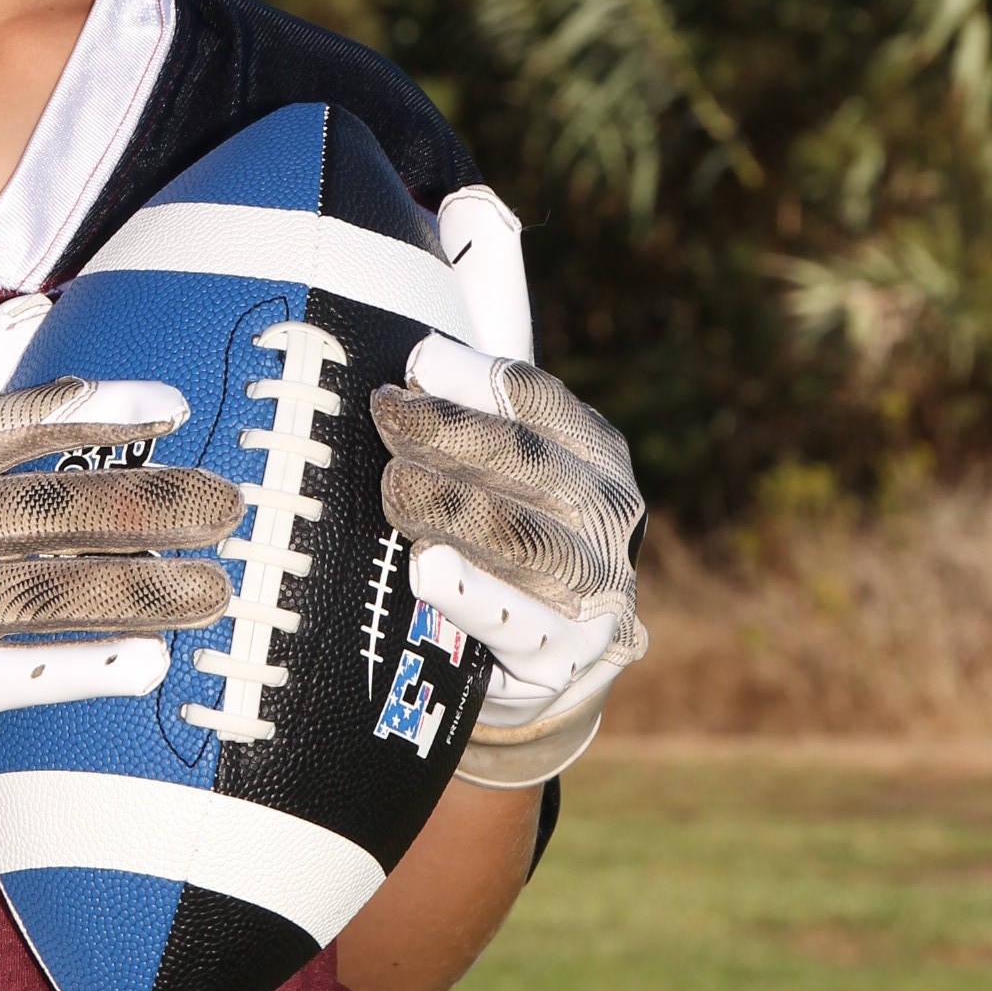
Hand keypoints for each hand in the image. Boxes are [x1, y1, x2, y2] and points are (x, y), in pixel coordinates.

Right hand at [0, 376, 240, 805]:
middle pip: (52, 510)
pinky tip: (149, 665)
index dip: (98, 411)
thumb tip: (28, 317)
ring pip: (50, 593)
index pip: (17, 423)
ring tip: (213, 591)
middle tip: (228, 508)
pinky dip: (84, 668)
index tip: (174, 408)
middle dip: (148, 507)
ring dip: (139, 591)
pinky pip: (17, 673)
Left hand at [370, 336, 647, 785]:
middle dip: (450, 433)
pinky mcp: (564, 652)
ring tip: (396, 485)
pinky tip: (427, 567)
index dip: (477, 378)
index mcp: (594, 453)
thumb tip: (434, 335)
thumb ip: (477, 401)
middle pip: (527, 462)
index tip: (415, 364)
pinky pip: (514, 621)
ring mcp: (593, 586)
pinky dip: (468, 593)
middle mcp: (605, 513)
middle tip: (386, 415)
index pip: (540, 402)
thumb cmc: (510, 531)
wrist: (550, 655)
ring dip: (453, 505)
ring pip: (521, 537)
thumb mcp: (507, 464)